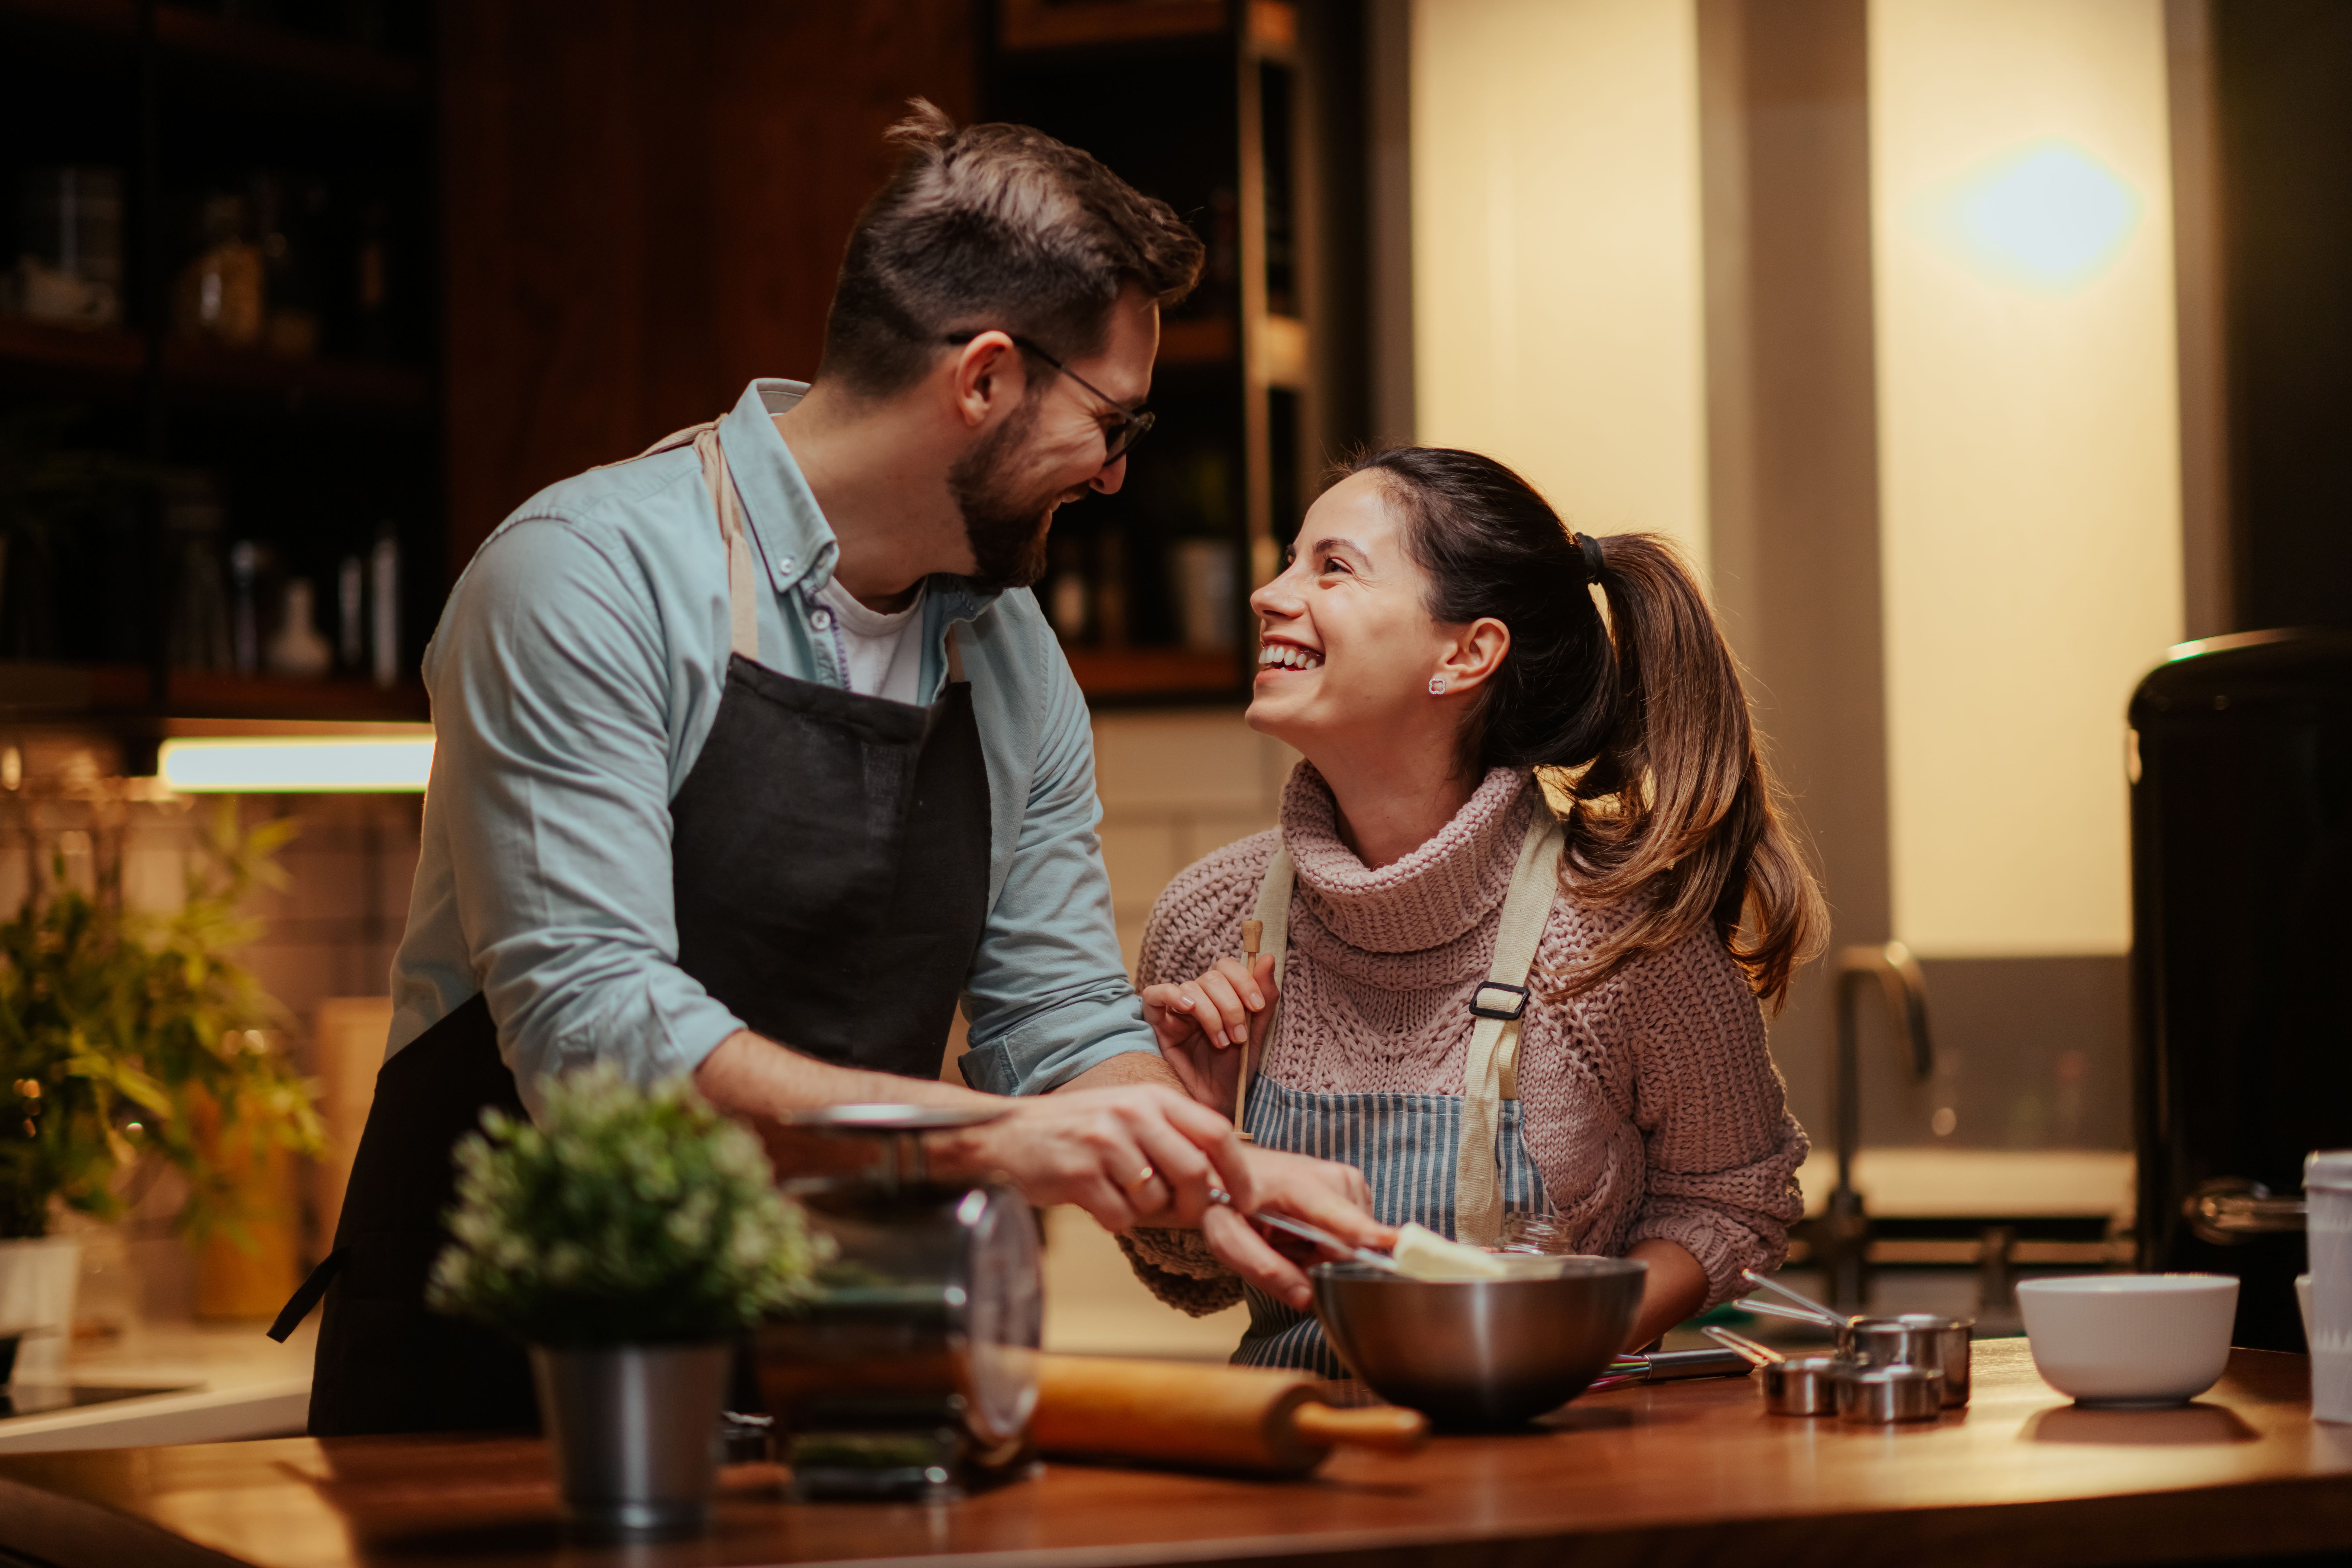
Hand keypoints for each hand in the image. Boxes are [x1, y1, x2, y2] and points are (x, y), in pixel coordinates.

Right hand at [926, 1084, 1255, 1232]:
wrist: (1008, 1135)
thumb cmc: (1076, 1132)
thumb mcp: (1129, 1119)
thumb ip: (1172, 1141)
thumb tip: (1219, 1188)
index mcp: (1152, 1097)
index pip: (1216, 1131)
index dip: (1238, 1171)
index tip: (1246, 1200)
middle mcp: (1131, 1112)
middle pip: (1194, 1171)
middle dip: (1196, 1204)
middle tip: (1184, 1216)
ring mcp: (1104, 1141)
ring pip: (1156, 1199)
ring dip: (1145, 1212)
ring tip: (1120, 1195)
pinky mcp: (1079, 1173)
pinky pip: (1120, 1217)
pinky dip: (1114, 1220)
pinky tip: (1095, 1201)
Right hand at [1142, 953, 1277, 1108]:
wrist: (1216, 1103)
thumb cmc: (1233, 1072)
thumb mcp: (1256, 1034)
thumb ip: (1263, 997)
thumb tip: (1268, 957)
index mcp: (1222, 997)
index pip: (1228, 968)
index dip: (1244, 981)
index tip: (1256, 1007)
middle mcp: (1199, 999)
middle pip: (1212, 977)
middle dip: (1230, 1005)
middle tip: (1238, 1036)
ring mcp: (1177, 1010)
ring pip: (1192, 987)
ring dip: (1211, 1014)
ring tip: (1221, 1042)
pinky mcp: (1157, 1022)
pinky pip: (1155, 994)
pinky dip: (1172, 995)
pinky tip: (1189, 1008)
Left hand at [1199, 1145, 1393, 1310]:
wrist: (1226, 1166)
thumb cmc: (1224, 1199)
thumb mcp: (1227, 1237)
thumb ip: (1264, 1269)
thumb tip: (1308, 1298)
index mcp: (1299, 1184)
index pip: (1344, 1217)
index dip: (1370, 1236)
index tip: (1400, 1244)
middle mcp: (1332, 1176)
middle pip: (1350, 1245)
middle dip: (1320, 1262)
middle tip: (1283, 1249)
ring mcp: (1346, 1179)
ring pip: (1354, 1242)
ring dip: (1321, 1251)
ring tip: (1288, 1235)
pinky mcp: (1352, 1186)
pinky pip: (1353, 1232)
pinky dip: (1328, 1240)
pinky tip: (1302, 1229)